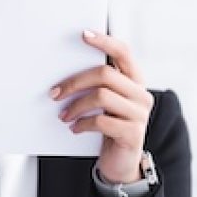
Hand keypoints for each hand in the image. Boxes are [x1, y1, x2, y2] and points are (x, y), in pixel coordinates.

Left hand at [50, 30, 153, 183]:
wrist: (121, 162)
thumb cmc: (109, 128)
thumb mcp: (105, 104)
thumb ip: (98, 86)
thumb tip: (65, 73)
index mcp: (135, 81)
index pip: (124, 52)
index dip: (104, 42)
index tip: (83, 34)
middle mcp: (141, 93)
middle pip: (105, 74)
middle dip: (75, 82)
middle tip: (55, 93)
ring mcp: (139, 114)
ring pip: (102, 96)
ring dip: (76, 106)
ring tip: (64, 116)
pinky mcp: (133, 133)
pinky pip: (102, 121)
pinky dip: (83, 124)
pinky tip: (75, 128)